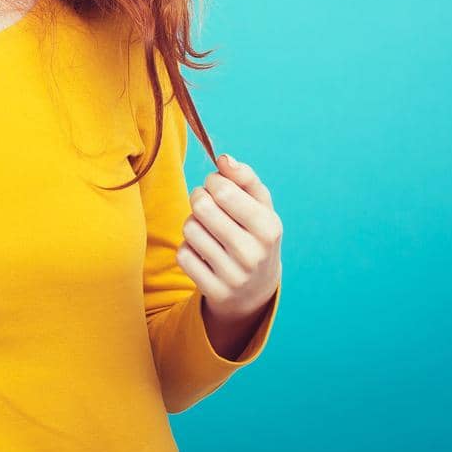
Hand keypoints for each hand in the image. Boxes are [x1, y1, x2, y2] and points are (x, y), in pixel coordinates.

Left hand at [180, 153, 282, 319]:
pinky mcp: (215, 292)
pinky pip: (183, 255)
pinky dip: (188, 248)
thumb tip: (224, 159)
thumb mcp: (261, 205)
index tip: (217, 187)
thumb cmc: (255, 234)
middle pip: (201, 206)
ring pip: (189, 228)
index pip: (222, 190)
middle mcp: (253, 254)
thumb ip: (244, 177)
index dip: (212, 181)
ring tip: (208, 230)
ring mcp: (234, 276)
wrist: (256, 290)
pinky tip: (203, 253)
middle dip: (199, 198)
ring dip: (193, 223)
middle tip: (207, 205)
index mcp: (269, 228)